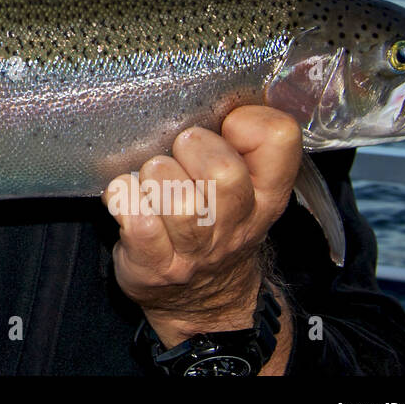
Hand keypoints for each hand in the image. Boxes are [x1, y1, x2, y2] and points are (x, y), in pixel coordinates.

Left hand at [104, 105, 299, 366]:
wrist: (202, 300)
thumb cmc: (215, 224)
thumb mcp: (246, 188)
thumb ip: (241, 144)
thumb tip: (225, 103)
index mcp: (266, 194)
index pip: (279, 138)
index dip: (247, 122)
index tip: (223, 128)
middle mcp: (237, 222)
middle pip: (224, 174)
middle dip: (192, 150)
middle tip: (177, 151)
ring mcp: (195, 248)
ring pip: (178, 198)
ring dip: (155, 176)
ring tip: (151, 178)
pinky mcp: (154, 263)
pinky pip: (137, 221)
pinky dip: (125, 199)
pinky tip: (125, 197)